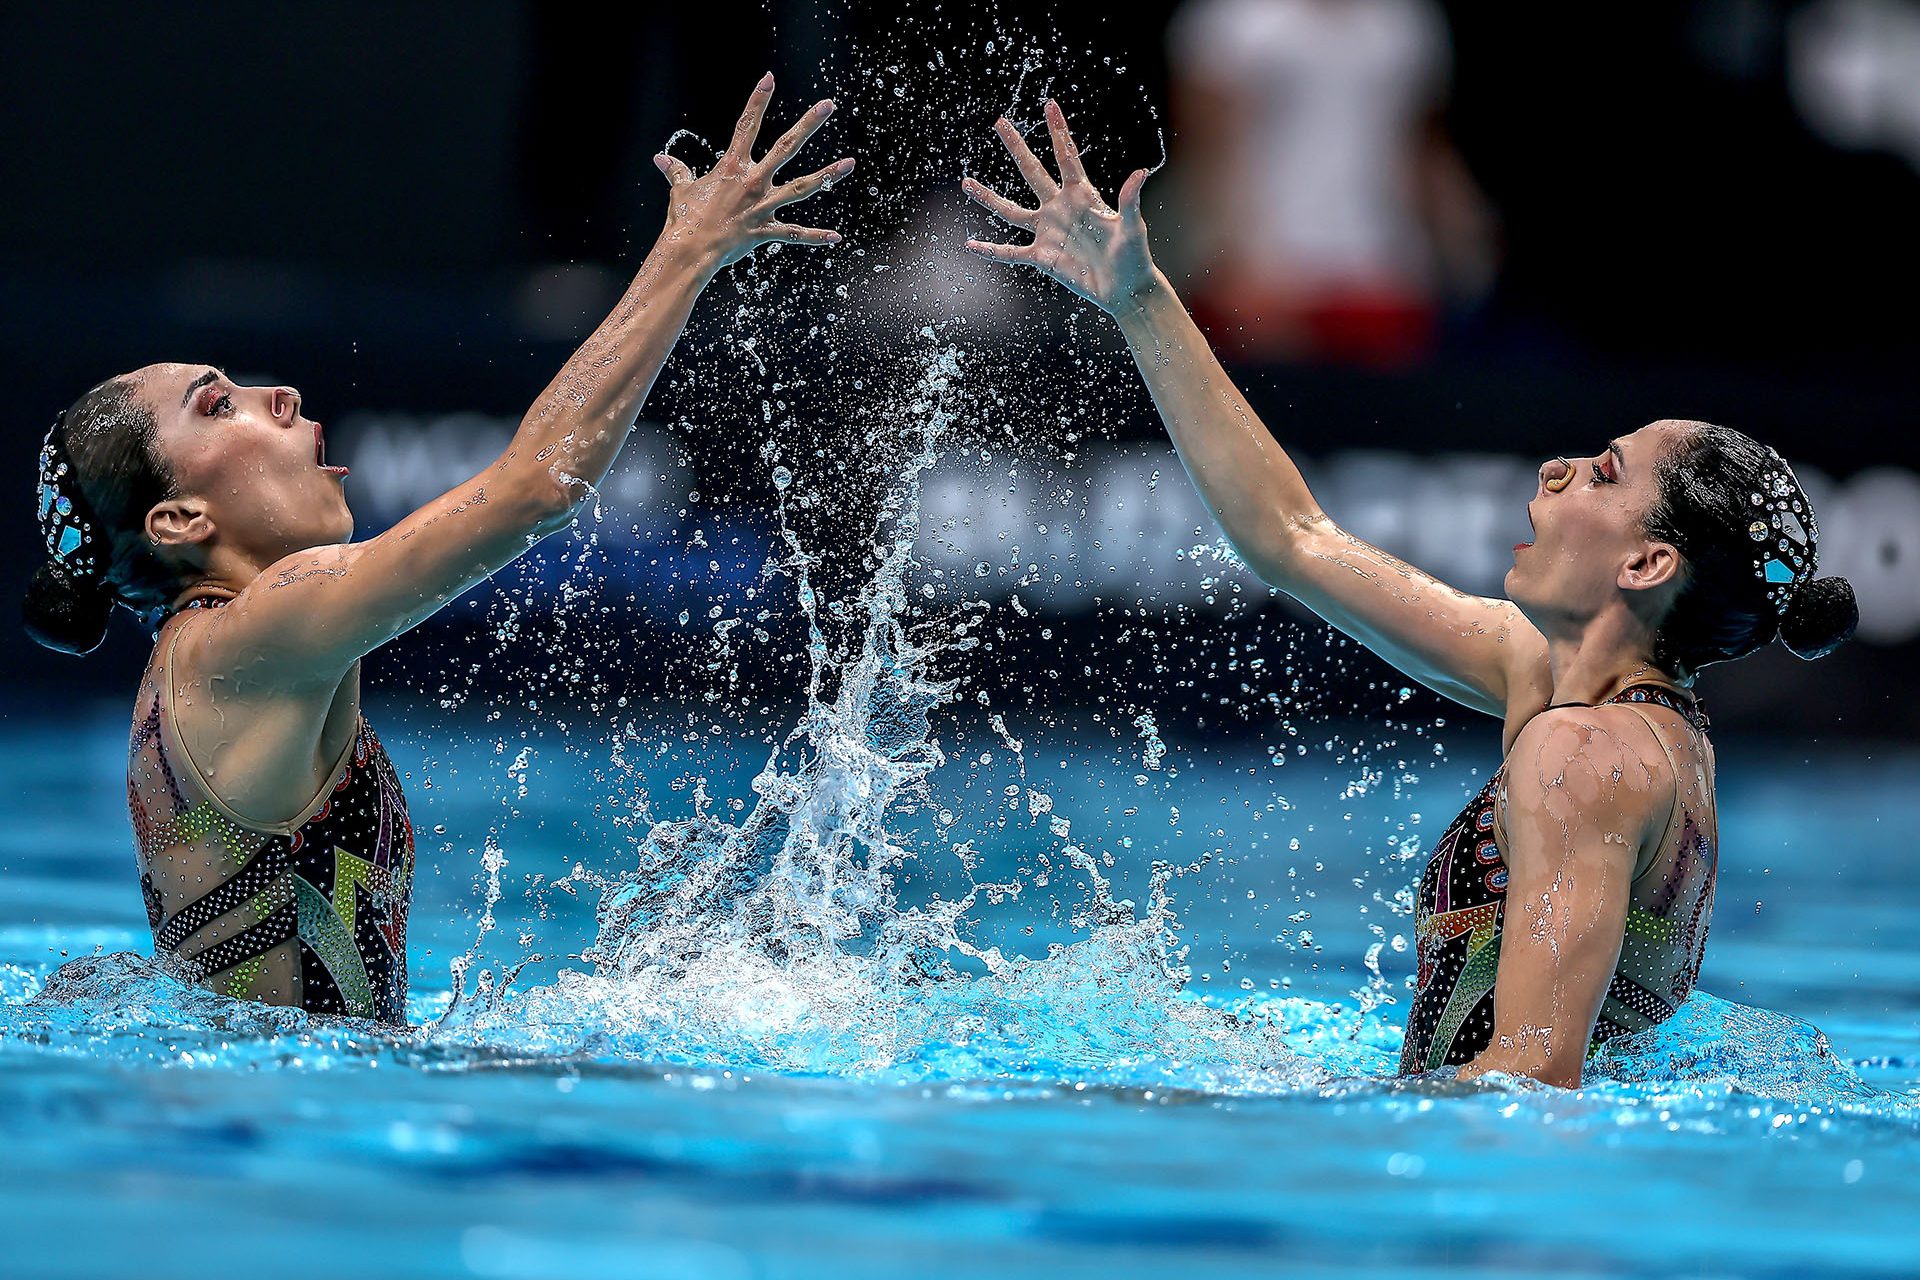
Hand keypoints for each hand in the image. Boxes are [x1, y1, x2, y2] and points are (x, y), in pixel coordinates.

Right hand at [654, 73, 854, 269]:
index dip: (757, 100)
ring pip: (802, 187)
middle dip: (808, 124)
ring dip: (827, 175)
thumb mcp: (680, 190)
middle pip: (786, 147)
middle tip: (828, 105)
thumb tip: (661, 159)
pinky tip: (836, 236)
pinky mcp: (765, 231)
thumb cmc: (683, 220)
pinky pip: (794, 233)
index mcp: (732, 166)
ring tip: (850, 163)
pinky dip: (815, 236)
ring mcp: (762, 205)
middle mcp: (752, 181)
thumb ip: (676, 171)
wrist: (688, 250)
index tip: (769, 78)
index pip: (746, 125)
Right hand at [962, 100, 1157, 310]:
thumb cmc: (1134, 255)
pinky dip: (991, 250)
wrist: (1125, 288)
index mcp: (1082, 196)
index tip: (1049, 105)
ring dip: (989, 198)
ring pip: (1011, 211)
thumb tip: (1141, 172)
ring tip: (967, 183)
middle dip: (1017, 147)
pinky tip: (971, 245)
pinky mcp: (1042, 258)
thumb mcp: (1132, 226)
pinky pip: (1011, 253)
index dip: (1058, 131)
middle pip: (1032, 172)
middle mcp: (1060, 208)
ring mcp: (1048, 232)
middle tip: (1000, 123)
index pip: (1067, 156)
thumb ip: (1130, 200)